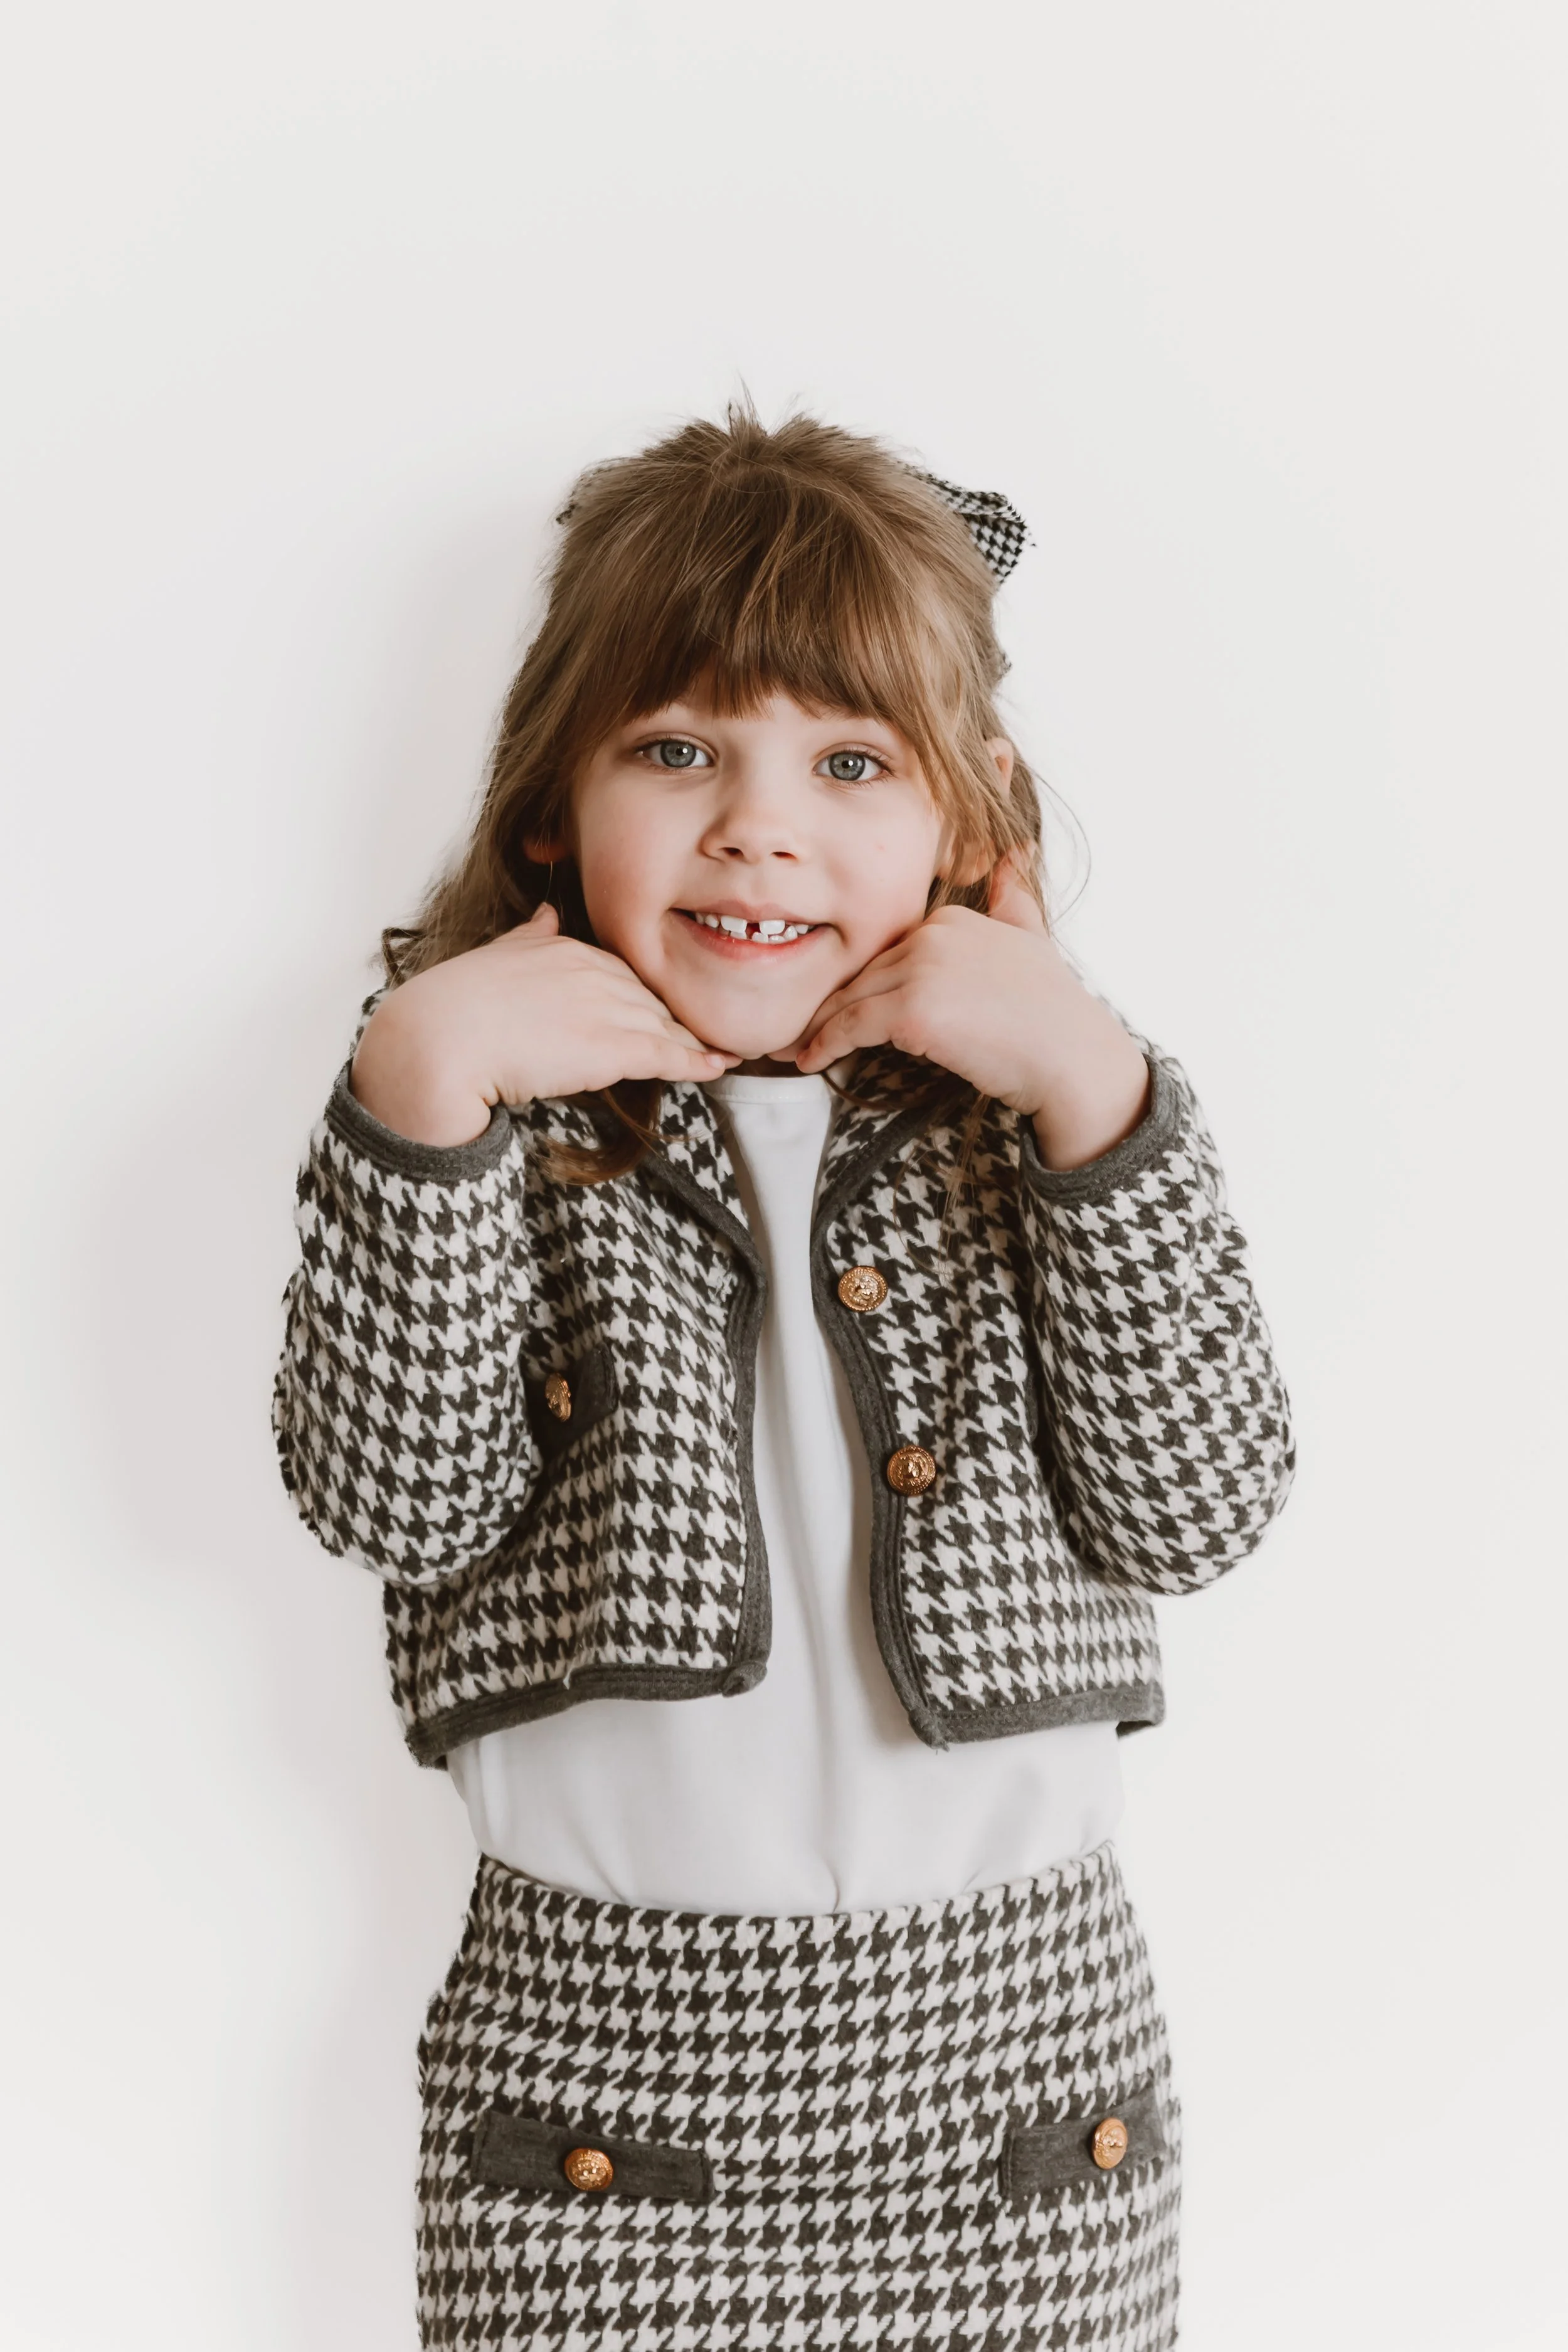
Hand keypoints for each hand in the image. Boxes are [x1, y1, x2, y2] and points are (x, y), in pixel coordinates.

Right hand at [350, 906, 737, 1145]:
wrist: (439, 1039)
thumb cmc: (454, 1004)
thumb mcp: (498, 953)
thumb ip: (529, 934)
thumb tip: (546, 910)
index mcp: (567, 947)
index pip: (621, 971)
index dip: (643, 995)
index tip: (661, 1008)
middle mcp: (593, 971)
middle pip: (648, 997)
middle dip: (677, 1016)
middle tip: (704, 1033)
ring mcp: (605, 1008)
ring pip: (663, 1025)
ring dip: (694, 1040)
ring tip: (723, 1052)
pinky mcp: (611, 1047)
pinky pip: (667, 1054)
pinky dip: (697, 1061)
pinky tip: (717, 1066)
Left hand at [791, 858, 1151, 1170]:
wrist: (1072, 1058)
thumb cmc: (1053, 1010)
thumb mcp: (1032, 935)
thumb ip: (1013, 894)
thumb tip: (1016, 850)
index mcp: (951, 918)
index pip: (887, 952)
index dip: (860, 983)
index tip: (833, 1004)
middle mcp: (932, 934)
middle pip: (864, 974)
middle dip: (828, 1003)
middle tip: (792, 1028)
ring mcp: (922, 970)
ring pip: (851, 999)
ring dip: (816, 1027)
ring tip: (790, 1048)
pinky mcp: (914, 1011)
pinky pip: (851, 1027)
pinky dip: (824, 1045)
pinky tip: (807, 1060)